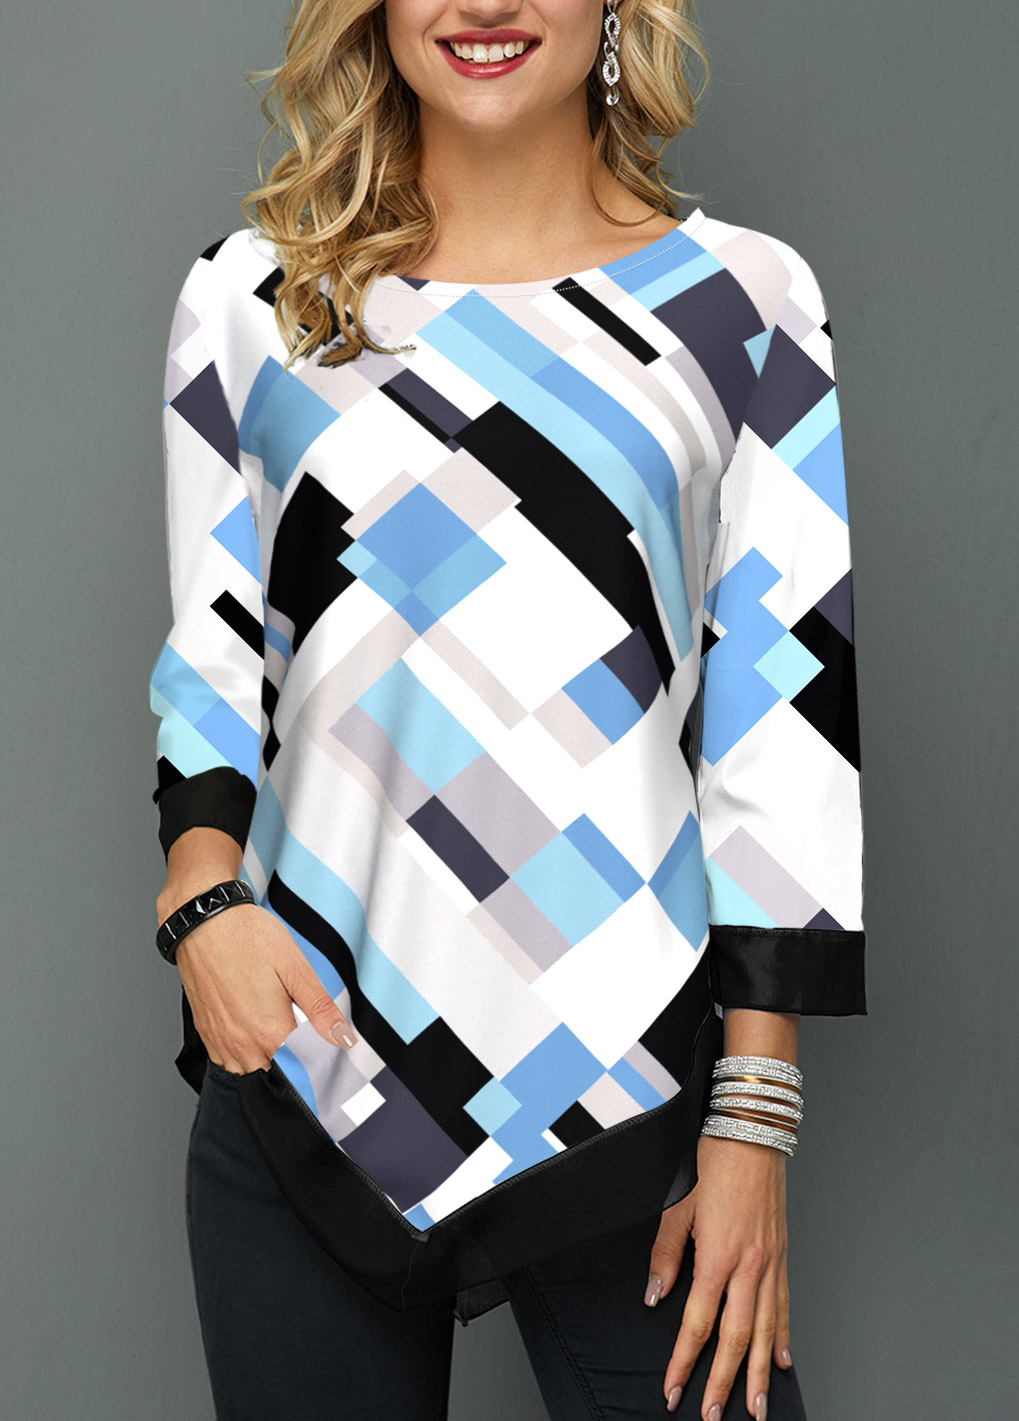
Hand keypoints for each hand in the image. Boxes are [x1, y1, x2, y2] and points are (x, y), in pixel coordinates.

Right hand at [170, 900, 357, 1072]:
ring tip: (280, 1032)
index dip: (318, 1063)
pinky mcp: (207, 1035)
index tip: (327, 1051)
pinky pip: (230, 1063)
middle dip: (295, 1064)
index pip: (302, 1070)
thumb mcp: (295, 967)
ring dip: (270, 1062)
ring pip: (252, 1072)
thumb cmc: (246, 937)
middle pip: (277, 1075)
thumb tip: (344, 1038)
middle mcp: (242, 1044)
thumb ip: (320, 1009)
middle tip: (305, 1037)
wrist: (202, 921)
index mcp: (269, 1031)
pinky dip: (246, 1056)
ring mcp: (221, 1042)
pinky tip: (256, 1032)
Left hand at [646, 1132, 793, 1419]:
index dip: (684, 1361)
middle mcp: (750, 1266)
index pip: (698, 1324)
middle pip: (737, 1339)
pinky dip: (783, 1337)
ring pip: (766, 1331)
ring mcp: (770, 1262)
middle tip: (713, 1414)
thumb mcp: (678, 1204)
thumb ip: (666, 1254)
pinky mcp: (782, 1254)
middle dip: (724, 1382)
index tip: (673, 1388)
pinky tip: (782, 1361)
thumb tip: (657, 1296)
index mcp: (719, 1256)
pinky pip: (784, 1305)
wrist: (753, 1131)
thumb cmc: (715, 1160)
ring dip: (759, 1373)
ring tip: (756, 1406)